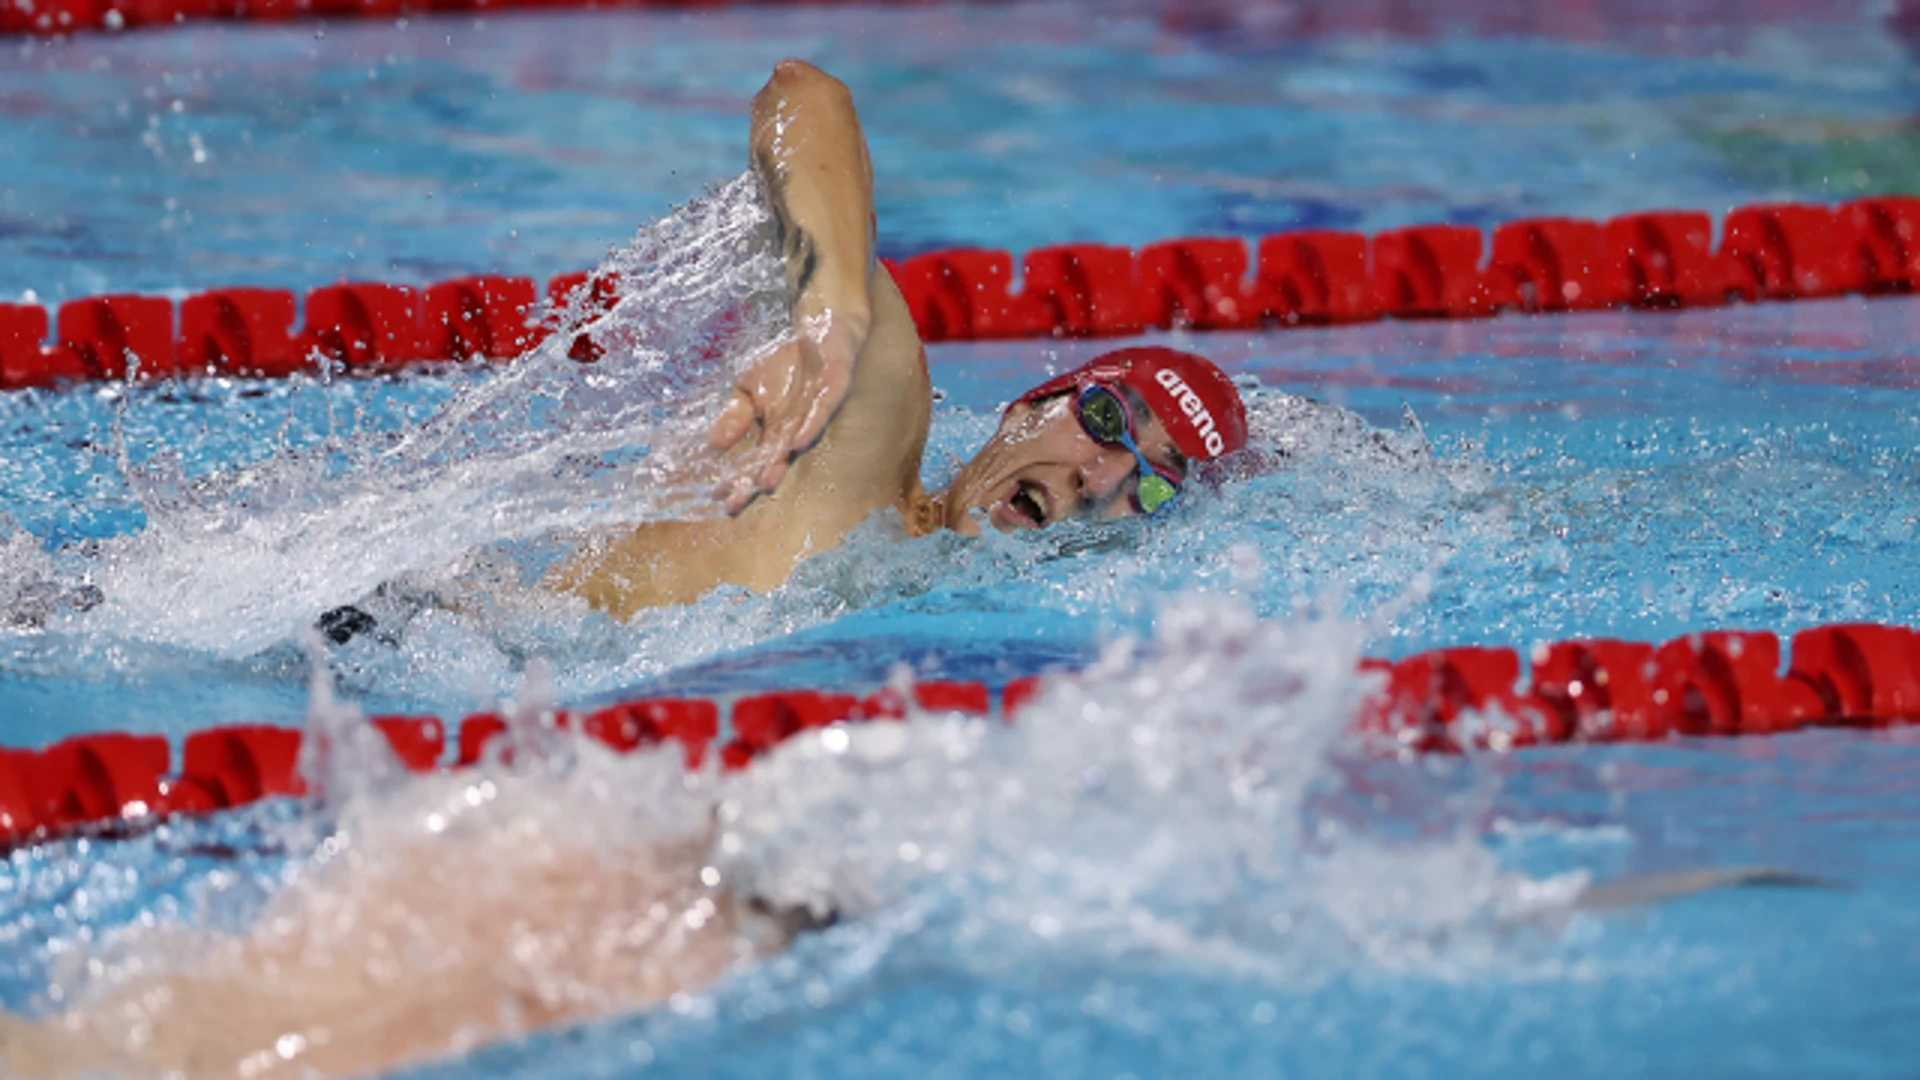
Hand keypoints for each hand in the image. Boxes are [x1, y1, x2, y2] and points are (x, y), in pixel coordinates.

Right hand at [708, 290, 868, 512]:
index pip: (754, 458)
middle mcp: (796, 426)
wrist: (822, 326)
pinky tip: (797, 442)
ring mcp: (815, 409)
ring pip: (797, 440)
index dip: (738, 477)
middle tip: (736, 505)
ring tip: (766, 484)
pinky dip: (810, 425)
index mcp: (776, 428)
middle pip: (774, 459)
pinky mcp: (834, 387)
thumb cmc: (786, 362)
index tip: (719, 498)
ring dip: (781, 462)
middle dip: (755, 480)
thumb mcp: (750, 386)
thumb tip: (713, 445)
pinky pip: (823, 409)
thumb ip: (736, 416)